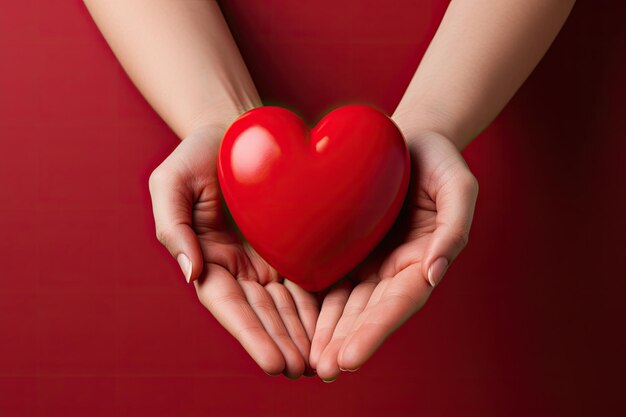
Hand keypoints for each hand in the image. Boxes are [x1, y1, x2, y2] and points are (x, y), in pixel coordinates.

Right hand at [148, 125, 318, 377]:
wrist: (240, 132)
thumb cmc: (200, 154)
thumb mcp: (172, 182)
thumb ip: (173, 228)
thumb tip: (192, 274)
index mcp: (211, 259)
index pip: (229, 306)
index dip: (251, 335)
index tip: (273, 362)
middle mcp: (241, 268)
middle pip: (263, 314)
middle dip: (282, 344)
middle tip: (306, 371)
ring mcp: (269, 260)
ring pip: (289, 306)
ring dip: (303, 335)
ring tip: (323, 361)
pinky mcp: (295, 247)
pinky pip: (309, 279)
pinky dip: (319, 307)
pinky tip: (336, 327)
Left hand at [310, 129, 478, 381]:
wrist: (408, 140)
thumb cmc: (439, 161)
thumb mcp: (458, 187)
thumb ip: (454, 229)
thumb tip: (434, 274)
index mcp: (420, 260)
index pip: (398, 304)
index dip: (374, 332)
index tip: (350, 358)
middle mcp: (392, 268)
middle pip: (368, 312)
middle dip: (346, 342)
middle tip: (322, 369)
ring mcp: (367, 260)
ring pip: (345, 303)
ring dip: (328, 333)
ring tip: (308, 360)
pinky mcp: (344, 247)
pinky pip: (326, 276)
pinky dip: (314, 301)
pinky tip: (296, 322)